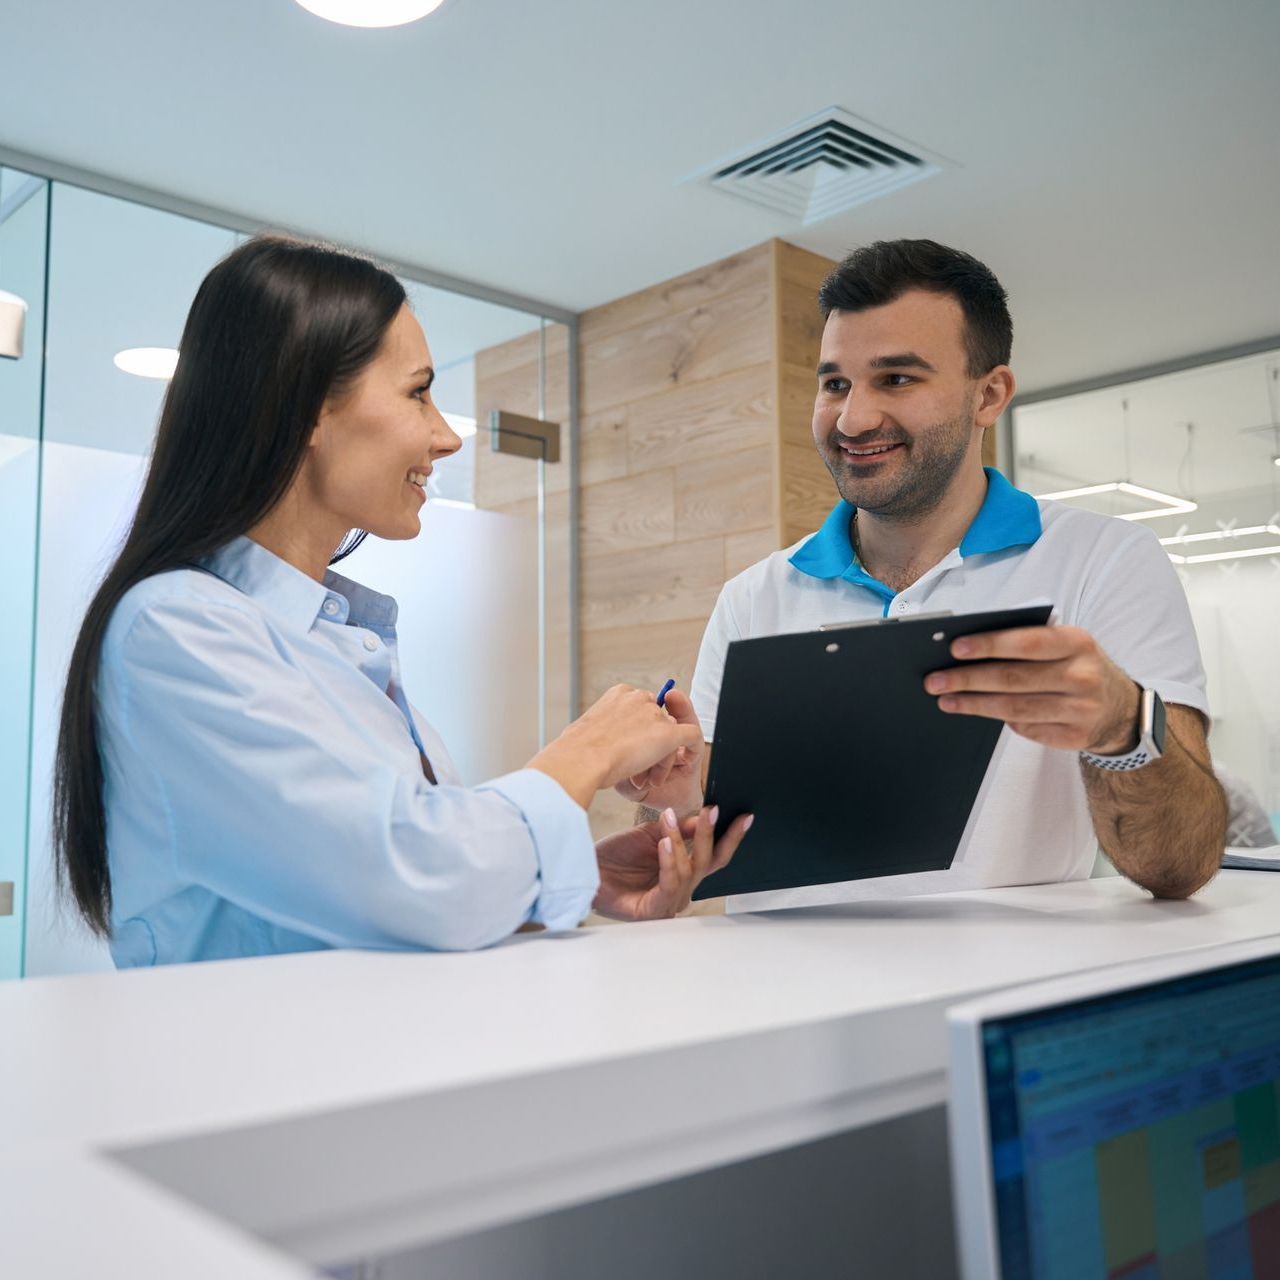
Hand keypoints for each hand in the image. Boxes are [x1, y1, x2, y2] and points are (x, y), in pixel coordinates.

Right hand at [529, 684, 702, 809]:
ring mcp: (654, 715)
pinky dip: (692, 748)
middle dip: (650, 749)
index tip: (629, 755)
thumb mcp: (585, 734)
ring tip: (642, 780)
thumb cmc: (576, 752)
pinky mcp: (668, 733)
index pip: (640, 712)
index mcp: (619, 695)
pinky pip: (691, 735)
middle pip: (657, 722)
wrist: (579, 762)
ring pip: (670, 735)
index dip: (638, 735)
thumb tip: (604, 736)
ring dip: (659, 760)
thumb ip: (604, 730)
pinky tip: (686, 761)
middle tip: (638, 774)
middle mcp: (639, 698)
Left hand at [593, 805, 753, 920]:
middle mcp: (681, 889)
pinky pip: (669, 884)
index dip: (731, 837)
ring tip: (670, 820)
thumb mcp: (651, 835)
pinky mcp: (653, 910)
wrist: (585, 869)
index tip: (745, 817)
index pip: (714, 856)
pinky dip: (669, 861)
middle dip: (712, 835)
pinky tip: (664, 842)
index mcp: (684, 872)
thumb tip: (705, 816)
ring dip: (681, 842)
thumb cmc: (616, 856)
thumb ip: (680, 829)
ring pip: (689, 870)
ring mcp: (668, 902)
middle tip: (713, 811)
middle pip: (707, 863)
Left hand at [923, 625, 1141, 753]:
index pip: (1026, 642)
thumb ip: (1028, 642)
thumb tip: (969, 650)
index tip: (955, 648)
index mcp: (1077, 643)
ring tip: (945, 699)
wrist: (1121, 709)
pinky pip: (1025, 728)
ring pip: (1013, 708)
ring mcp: (1080, 710)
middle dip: (967, 679)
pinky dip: (999, 719)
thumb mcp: (1066, 645)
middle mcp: (1082, 676)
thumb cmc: (1078, 667)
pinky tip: (977, 711)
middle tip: (935, 680)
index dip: (989, 645)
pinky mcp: (1073, 737)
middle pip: (1013, 679)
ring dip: (973, 704)